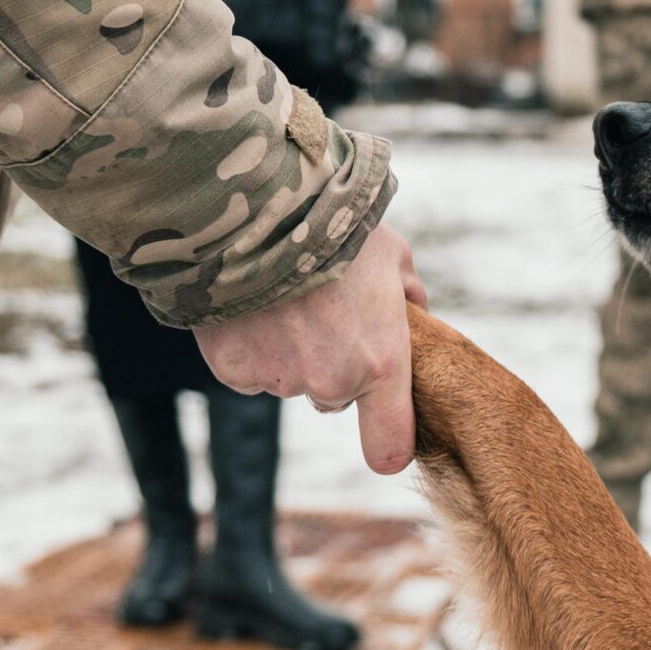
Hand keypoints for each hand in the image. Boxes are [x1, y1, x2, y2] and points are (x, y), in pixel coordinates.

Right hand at [194, 227, 428, 475]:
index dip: (388, 444)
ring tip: (282, 298)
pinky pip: (247, 371)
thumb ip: (409, 297)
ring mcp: (280, 380)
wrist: (256, 204)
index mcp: (381, 362)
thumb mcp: (393, 255)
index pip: (390, 445)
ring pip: (288, 380)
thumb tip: (416, 317)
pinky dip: (248, 347)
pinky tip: (250, 305)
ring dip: (287, 350)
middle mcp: (332, 383)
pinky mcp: (234, 370)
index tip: (386, 437)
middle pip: (334, 398)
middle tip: (321, 311)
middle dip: (330, 365)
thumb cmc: (334, 225)